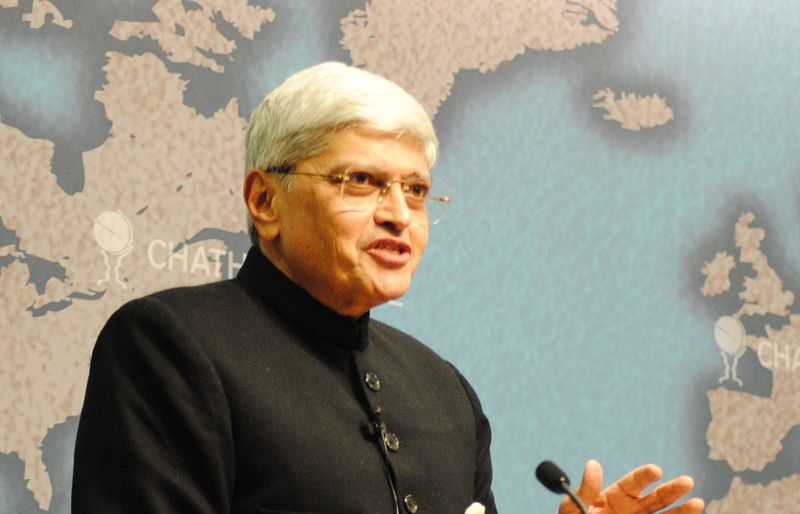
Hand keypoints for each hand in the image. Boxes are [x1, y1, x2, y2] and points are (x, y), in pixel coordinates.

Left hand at [558, 460, 703, 513]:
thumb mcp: (574, 508)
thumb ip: (586, 490)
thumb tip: (593, 463)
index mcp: (616, 496)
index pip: (633, 483)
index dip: (644, 475)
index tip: (655, 470)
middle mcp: (634, 509)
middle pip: (656, 498)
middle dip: (671, 489)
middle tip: (687, 481)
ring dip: (682, 510)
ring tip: (698, 504)